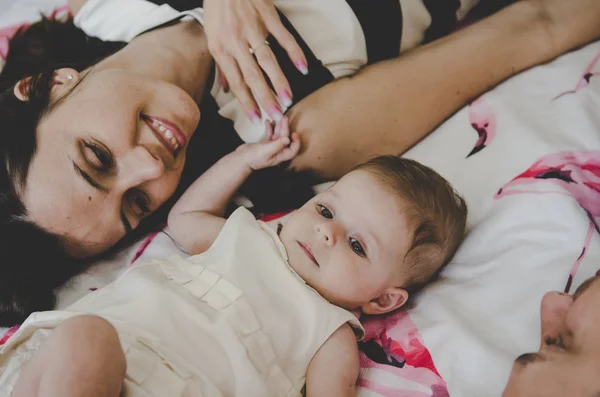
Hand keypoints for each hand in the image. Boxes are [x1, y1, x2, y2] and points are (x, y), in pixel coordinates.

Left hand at [203, 0, 307, 121]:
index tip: (256, 118)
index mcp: (221, 48)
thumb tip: (227, 89)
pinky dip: (294, 53)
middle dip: (265, 98)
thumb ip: (221, 65)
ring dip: (279, 81)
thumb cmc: (218, 8)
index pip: (236, 81)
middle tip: (276, 115)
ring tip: (288, 99)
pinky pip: (283, 37)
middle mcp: (236, 41)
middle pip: (253, 75)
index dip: (246, 101)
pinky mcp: (267, 16)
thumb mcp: (212, 37)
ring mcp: (253, 29)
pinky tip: (302, 67)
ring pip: (267, 60)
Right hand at [236, 117, 300, 169]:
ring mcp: (270, 147)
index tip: (294, 133)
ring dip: (278, 126)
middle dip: (285, 128)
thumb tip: (288, 139)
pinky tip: (268, 121)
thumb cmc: (253, 158)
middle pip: (284, 139)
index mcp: (280, 156)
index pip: (292, 150)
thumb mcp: (265, 151)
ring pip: (278, 135)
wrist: (240, 160)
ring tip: (278, 117)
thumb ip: (277, 145)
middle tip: (284, 117)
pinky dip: (270, 128)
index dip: (296, 142)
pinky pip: (270, 134)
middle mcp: (277, 151)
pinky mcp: (264, 144)